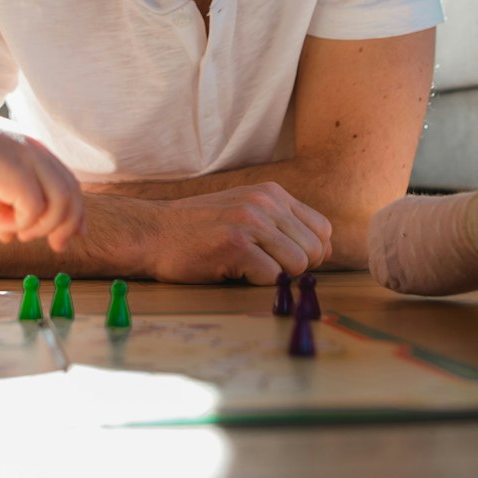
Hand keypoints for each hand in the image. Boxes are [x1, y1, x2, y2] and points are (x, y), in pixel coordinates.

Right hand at [0, 108, 84, 250]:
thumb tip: (10, 237)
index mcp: (32, 148)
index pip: (68, 181)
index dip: (74, 211)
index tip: (70, 234)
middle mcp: (36, 150)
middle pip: (72, 193)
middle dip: (69, 225)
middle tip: (57, 246)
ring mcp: (28, 159)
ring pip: (60, 204)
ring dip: (42, 227)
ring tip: (21, 235)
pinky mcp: (16, 173)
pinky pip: (33, 210)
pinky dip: (20, 224)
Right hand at [125, 183, 332, 283]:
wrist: (152, 232)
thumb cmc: (198, 230)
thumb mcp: (245, 214)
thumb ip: (283, 227)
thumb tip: (325, 251)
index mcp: (272, 193)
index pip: (322, 229)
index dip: (310, 252)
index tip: (283, 260)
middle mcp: (265, 202)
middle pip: (315, 250)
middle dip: (295, 269)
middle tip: (262, 268)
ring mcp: (251, 221)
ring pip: (299, 264)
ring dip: (276, 276)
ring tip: (246, 268)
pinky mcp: (236, 244)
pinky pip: (273, 277)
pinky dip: (256, 283)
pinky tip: (232, 272)